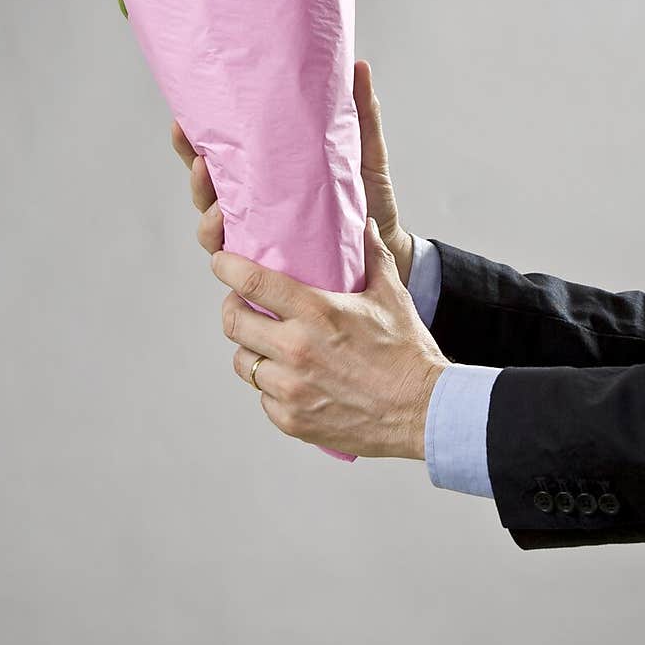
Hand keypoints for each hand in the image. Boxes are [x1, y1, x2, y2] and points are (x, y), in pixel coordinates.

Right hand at [171, 59, 413, 283]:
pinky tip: (228, 239)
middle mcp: (252, 201)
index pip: (218, 154)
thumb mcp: (362, 150)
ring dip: (206, 213)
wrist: (383, 241)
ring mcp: (256, 231)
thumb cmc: (366, 195)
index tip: (182, 121)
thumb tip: (358, 66)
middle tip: (198, 161)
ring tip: (216, 206)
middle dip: (192, 172)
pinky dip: (225, 247)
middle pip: (205, 187)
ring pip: (211, 224)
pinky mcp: (269, 258)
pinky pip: (236, 257)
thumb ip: (359, 113)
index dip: (193, 140)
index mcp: (265, 172)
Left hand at [212, 220, 448, 457]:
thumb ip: (374, 256)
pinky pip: (263, 397)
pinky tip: (290, 379)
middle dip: (232, 309)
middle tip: (241, 305)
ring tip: (268, 345)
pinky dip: (271, 387)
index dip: (227, 268)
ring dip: (251, 350)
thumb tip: (365, 224)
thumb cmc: (408, 353)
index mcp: (316, 313)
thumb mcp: (392, 296)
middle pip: (233, 323)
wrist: (423, 411)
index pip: (252, 283)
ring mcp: (291, 388)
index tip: (221, 262)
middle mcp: (296, 349)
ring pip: (243, 363)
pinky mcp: (292, 420)